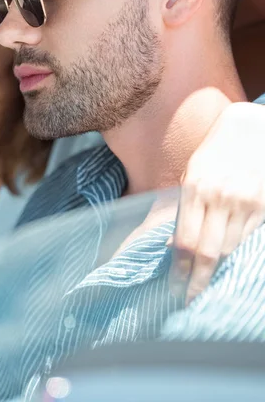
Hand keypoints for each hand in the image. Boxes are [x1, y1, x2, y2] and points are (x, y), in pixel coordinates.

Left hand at [169, 102, 264, 303]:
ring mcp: (243, 203)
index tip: (173, 287)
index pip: (185, 241)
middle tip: (187, 298)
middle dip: (196, 280)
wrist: (251, 130)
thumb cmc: (215, 152)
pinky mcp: (262, 206)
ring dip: (215, 270)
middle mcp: (219, 197)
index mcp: (195, 188)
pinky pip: (246, 239)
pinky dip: (234, 252)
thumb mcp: (192, 174)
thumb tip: (173, 246)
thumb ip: (184, 209)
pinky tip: (225, 262)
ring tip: (203, 282)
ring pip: (228, 249)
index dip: (179, 270)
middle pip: (206, 252)